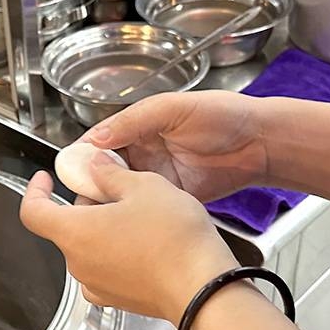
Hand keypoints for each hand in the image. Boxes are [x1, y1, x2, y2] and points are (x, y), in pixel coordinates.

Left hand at [20, 155, 238, 322]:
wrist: (203, 288)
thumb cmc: (174, 239)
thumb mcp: (143, 187)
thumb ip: (110, 174)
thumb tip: (96, 165)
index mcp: (75, 233)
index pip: (33, 212)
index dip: (35, 191)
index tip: (45, 180)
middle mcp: (79, 264)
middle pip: (67, 227)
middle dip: (87, 205)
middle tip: (117, 188)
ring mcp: (98, 285)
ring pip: (89, 247)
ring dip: (105, 229)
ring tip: (141, 215)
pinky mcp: (119, 298)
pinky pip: (108, 268)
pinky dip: (118, 252)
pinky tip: (147, 242)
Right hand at [81, 91, 267, 202]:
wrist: (259, 144)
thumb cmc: (223, 115)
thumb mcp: (174, 107)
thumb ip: (135, 120)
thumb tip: (98, 136)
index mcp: (138, 127)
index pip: (100, 142)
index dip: (83, 156)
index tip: (69, 170)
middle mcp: (142, 153)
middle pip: (103, 171)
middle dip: (90, 183)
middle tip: (82, 196)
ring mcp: (156, 178)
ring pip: (120, 193)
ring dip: (108, 202)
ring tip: (97, 211)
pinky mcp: (171, 200)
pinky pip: (145, 209)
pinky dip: (132, 216)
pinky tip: (123, 222)